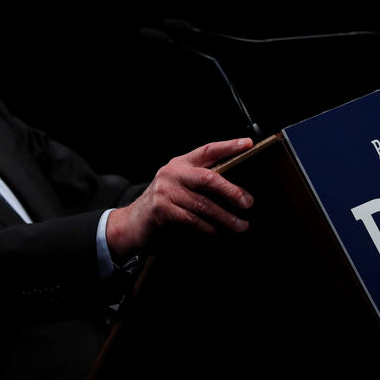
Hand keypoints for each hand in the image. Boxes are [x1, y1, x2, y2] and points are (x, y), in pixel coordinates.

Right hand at [106, 138, 254, 258]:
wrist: (132, 223)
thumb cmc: (163, 205)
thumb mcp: (179, 186)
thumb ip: (201, 182)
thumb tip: (236, 191)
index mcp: (181, 163)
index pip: (208, 150)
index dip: (229, 146)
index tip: (248, 144)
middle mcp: (173, 173)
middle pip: (209, 178)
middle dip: (231, 191)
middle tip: (248, 202)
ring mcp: (166, 191)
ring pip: (203, 204)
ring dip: (225, 217)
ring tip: (240, 226)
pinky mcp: (162, 210)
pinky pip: (192, 220)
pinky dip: (209, 229)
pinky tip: (219, 234)